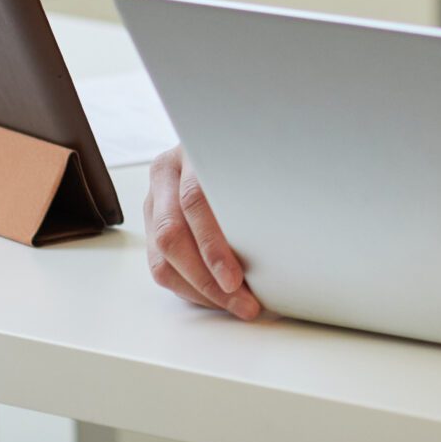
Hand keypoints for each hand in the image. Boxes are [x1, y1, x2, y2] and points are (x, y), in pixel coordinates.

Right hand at [144, 146, 262, 320]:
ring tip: (236, 306)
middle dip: (207, 277)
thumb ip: (258, 185)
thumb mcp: (257, 153)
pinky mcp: (153, 223)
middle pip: (173, 235)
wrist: (222, 135)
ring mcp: (154, 198)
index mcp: (191, 151)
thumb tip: (288, 237)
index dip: (213, 245)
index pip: (195, 202)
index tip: (235, 278)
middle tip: (241, 301)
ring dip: (199, 290)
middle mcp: (166, 174)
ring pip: (162, 257)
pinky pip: (161, 266)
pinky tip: (218, 298)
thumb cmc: (250, 150)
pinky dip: (190, 288)